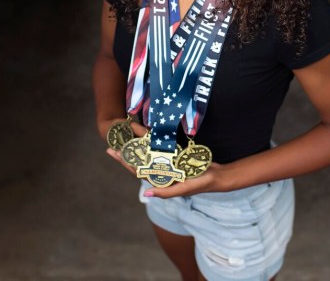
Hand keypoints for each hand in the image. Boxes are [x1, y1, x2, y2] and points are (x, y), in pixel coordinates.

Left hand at [105, 147, 225, 197]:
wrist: (217, 176)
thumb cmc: (201, 184)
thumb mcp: (184, 189)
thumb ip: (166, 192)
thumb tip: (146, 194)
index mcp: (161, 181)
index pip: (138, 171)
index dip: (125, 162)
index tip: (114, 153)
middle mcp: (161, 173)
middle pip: (140, 162)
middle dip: (126, 154)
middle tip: (112, 145)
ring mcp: (168, 165)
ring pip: (148, 155)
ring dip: (137, 147)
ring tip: (125, 138)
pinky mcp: (175, 157)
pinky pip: (160, 149)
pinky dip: (152, 142)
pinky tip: (144, 135)